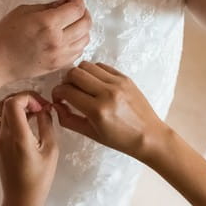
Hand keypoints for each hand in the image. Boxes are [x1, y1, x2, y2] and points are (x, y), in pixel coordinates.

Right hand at [0, 0, 91, 83]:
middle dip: (82, 11)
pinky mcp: (59, 65)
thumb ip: (47, 6)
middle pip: (86, 22)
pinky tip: (67, 37)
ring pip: (86, 38)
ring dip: (82, 28)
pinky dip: (77, 42)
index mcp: (47, 23)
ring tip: (70, 23)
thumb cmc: (4, 36)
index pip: (76, 8)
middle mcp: (57, 40)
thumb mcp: (23, 11)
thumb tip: (63, 3)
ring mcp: (60, 55)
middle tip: (72, 8)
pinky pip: (79, 51)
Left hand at [0, 92, 57, 205]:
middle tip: (40, 106)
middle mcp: (3, 135)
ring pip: (2, 110)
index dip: (29, 97)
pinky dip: (15, 115)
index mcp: (17, 137)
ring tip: (36, 113)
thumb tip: (45, 109)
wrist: (20, 200)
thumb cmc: (39, 180)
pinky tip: (29, 122)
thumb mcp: (51, 152)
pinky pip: (3, 120)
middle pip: (6, 101)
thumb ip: (47, 126)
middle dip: (24, 98)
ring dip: (18, 105)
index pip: (13, 102)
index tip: (43, 106)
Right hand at [52, 62, 168, 161]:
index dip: (57, 93)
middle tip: (68, 91)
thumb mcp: (90, 134)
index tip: (58, 98)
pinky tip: (94, 83)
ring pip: (87, 66)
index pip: (67, 91)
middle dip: (66, 81)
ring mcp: (117, 83)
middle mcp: (107, 93)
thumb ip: (68, 119)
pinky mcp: (125, 78)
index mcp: (97, 110)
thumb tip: (56, 105)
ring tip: (81, 86)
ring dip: (79, 74)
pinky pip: (102, 66)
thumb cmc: (119, 139)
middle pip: (74, 73)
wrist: (149, 136)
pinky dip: (93, 72)